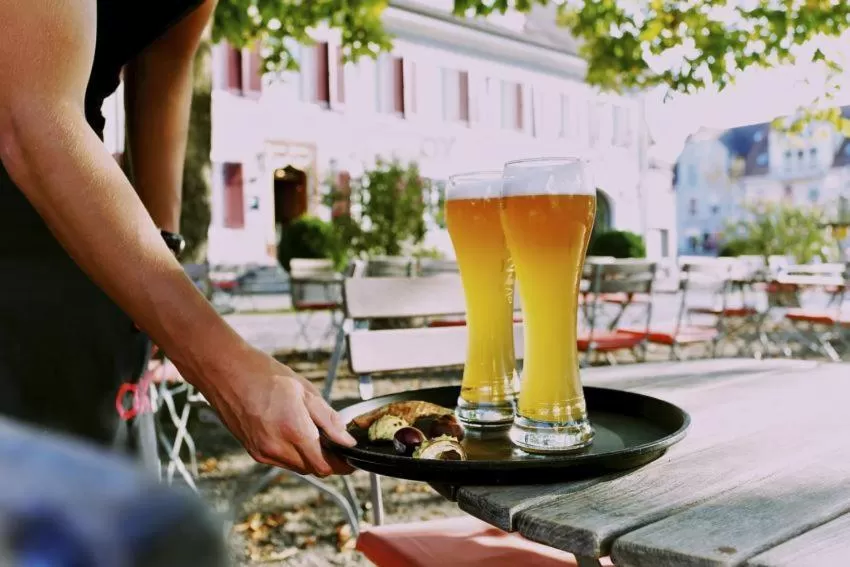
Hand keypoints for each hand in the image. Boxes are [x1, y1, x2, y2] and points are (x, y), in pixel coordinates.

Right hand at [196, 344, 355, 476]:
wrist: (225, 372)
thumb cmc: (264, 374)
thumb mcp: (305, 390)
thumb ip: (328, 419)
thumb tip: (346, 440)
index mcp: (293, 430)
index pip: (325, 465)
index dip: (342, 465)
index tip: (351, 459)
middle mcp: (276, 448)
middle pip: (313, 469)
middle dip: (328, 459)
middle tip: (336, 441)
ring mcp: (262, 452)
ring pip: (298, 467)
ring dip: (310, 457)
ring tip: (313, 432)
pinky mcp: (253, 452)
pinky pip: (282, 461)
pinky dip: (294, 453)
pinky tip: (293, 432)